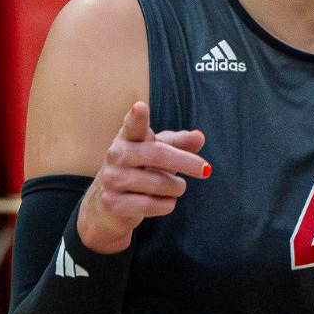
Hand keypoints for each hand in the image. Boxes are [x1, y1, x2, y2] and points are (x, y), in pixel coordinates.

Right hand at [78, 101, 208, 253]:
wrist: (107, 205)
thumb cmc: (138, 171)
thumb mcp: (157, 153)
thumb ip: (177, 144)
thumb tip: (199, 137)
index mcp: (127, 138)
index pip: (132, 125)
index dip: (137, 117)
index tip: (141, 107)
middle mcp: (115, 155)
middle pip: (157, 154)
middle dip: (186, 162)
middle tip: (206, 170)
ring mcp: (111, 179)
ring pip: (158, 183)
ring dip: (176, 188)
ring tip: (177, 188)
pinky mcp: (112, 203)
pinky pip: (150, 205)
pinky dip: (166, 205)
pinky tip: (166, 202)